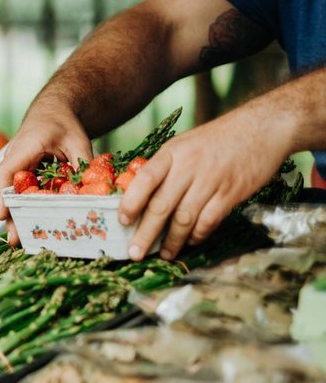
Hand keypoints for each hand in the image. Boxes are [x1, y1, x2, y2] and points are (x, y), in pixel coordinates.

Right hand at [0, 102, 93, 244]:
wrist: (53, 112)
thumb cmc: (63, 123)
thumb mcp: (78, 139)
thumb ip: (83, 163)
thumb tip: (93, 190)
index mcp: (25, 147)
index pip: (6, 171)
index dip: (2, 193)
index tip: (4, 213)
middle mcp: (15, 159)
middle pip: (5, 188)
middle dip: (9, 213)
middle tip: (14, 239)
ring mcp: (18, 167)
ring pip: (11, 193)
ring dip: (15, 214)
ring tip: (21, 239)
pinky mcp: (24, 174)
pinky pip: (21, 192)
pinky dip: (25, 208)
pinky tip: (33, 225)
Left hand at [118, 108, 287, 260]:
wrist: (261, 128)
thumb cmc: (217, 139)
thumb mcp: (184, 144)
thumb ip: (165, 167)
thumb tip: (141, 194)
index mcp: (172, 152)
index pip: (145, 180)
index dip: (131, 202)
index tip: (122, 221)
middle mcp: (188, 166)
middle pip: (161, 205)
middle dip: (146, 233)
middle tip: (135, 252)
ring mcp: (211, 180)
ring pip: (184, 218)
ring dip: (173, 240)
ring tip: (164, 254)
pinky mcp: (232, 192)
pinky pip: (209, 220)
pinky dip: (198, 235)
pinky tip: (191, 241)